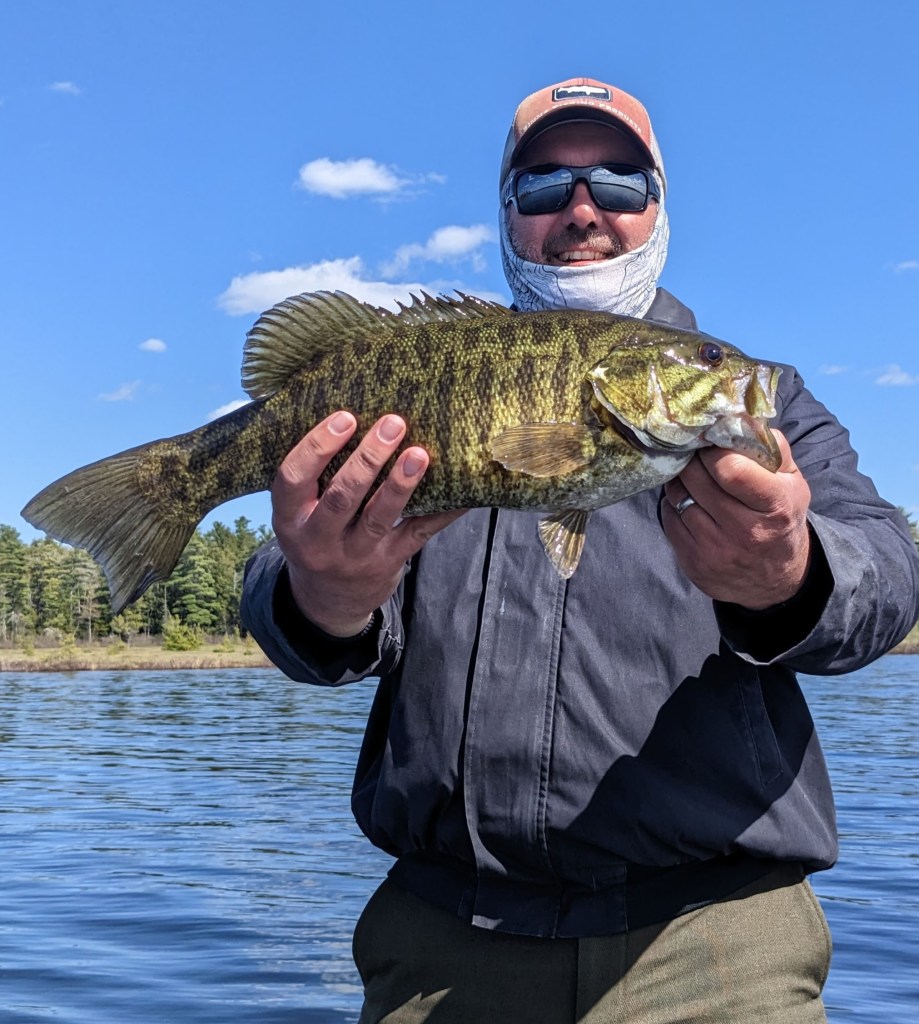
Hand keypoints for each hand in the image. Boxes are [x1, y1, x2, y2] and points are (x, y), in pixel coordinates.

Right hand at [271, 410, 465, 635]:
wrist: (328, 603)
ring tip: (420, 454)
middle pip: (341, 497)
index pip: (293, 479)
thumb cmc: (317, 536)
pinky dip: (441, 513)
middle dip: (368, 459)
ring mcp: (354, 556)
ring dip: (401, 484)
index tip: (345, 417)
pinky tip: (461, 494)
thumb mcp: (299, 514)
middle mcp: (318, 541)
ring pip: (378, 518)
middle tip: (392, 424)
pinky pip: (417, 534)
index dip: (317, 447)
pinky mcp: (388, 563)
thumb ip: (315, 478)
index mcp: (290, 520)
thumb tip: (354, 413)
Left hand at [662, 430, 810, 609]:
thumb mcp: (792, 483)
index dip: (714, 450)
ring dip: (680, 481)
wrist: (775, 580)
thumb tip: (740, 420)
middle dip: (693, 460)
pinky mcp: (693, 562)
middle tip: (696, 454)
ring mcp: (715, 550)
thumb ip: (773, 448)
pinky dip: (673, 503)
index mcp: (775, 506)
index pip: (729, 468)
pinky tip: (688, 501)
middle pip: (696, 478)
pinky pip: (668, 518)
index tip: (712, 444)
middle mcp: (745, 532)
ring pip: (678, 497)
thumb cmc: (780, 518)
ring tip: (692, 477)